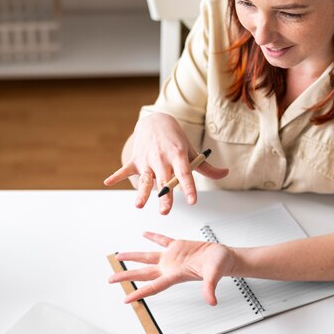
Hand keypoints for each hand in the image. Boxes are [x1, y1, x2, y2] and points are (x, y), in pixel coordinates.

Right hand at [103, 113, 227, 213]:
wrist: (156, 121)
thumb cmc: (176, 140)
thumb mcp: (192, 151)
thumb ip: (207, 167)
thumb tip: (225, 173)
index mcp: (178, 156)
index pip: (185, 175)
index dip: (189, 188)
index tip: (192, 201)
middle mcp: (162, 159)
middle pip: (164, 181)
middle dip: (164, 196)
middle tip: (166, 211)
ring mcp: (147, 160)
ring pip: (145, 179)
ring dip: (141, 192)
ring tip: (138, 204)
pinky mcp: (135, 160)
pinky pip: (125, 170)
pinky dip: (116, 176)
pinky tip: (108, 182)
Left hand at [109, 231, 234, 305]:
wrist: (224, 257)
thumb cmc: (220, 266)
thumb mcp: (214, 275)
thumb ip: (210, 287)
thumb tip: (212, 301)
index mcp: (176, 275)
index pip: (154, 286)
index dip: (139, 293)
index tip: (125, 298)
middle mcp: (170, 268)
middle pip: (143, 273)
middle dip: (126, 276)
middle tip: (111, 279)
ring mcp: (172, 257)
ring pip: (147, 257)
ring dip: (132, 257)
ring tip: (118, 256)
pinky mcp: (177, 246)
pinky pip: (161, 240)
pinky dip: (152, 237)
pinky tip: (144, 234)